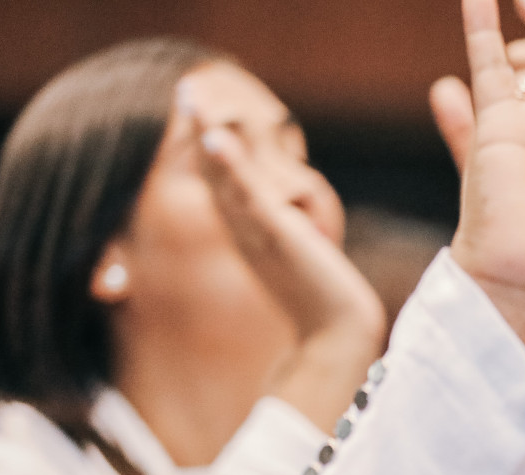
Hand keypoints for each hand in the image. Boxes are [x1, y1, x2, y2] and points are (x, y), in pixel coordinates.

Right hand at [183, 80, 385, 431]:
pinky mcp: (275, 237)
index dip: (213, 152)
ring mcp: (258, 234)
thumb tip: (300, 234)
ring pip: (225, 180)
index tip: (202, 113)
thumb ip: (290, 245)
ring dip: (208, 138)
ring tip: (192, 97)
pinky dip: (229, 167)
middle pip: (218, 176)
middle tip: (187, 89)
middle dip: (202, 132)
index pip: (227, 187)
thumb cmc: (322, 306)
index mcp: (251, 237)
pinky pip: (247, 195)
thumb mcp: (300, 265)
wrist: (337, 334)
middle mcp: (247, 233)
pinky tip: (215, 139)